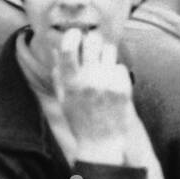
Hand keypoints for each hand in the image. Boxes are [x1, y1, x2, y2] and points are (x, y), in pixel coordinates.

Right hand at [53, 28, 132, 165]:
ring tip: (103, 67)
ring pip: (109, 49)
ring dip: (106, 55)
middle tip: (92, 47)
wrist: (101, 144)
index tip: (75, 34)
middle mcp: (88, 81)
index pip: (67, 47)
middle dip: (92, 41)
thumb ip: (59, 73)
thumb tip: (56, 48)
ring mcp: (107, 84)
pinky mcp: (123, 89)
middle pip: (92, 40)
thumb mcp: (63, 98)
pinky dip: (116, 73)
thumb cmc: (80, 119)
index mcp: (70, 83)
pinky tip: (112, 85)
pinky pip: (120, 67)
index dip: (72, 35)